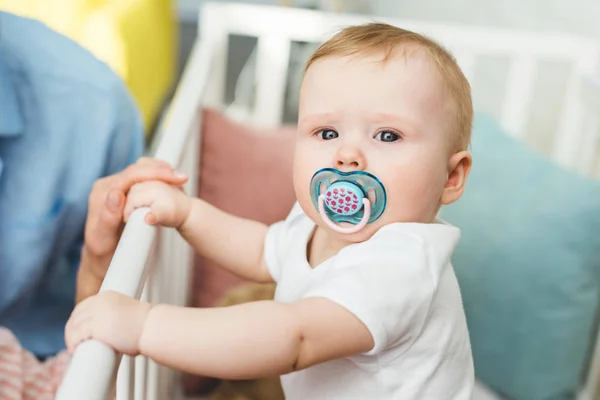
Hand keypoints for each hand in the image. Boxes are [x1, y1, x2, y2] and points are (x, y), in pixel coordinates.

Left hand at [65, 291, 151, 355]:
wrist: (153, 327)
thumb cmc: (146, 326)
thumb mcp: (128, 315)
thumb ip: (116, 319)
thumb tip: (111, 335)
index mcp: (108, 296)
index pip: (85, 305)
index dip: (79, 319)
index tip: (79, 331)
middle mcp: (100, 301)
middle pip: (76, 314)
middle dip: (72, 329)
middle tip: (75, 342)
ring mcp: (96, 312)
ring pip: (73, 325)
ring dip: (71, 337)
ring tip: (75, 348)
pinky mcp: (95, 325)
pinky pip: (76, 334)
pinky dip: (73, 342)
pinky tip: (75, 349)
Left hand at [82, 157, 188, 274]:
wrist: (103, 258)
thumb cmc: (104, 254)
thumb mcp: (104, 240)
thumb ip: (107, 218)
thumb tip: (116, 194)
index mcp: (101, 193)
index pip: (130, 175)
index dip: (154, 173)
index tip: (175, 179)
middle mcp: (107, 186)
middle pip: (138, 170)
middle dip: (162, 171)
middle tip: (183, 178)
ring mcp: (115, 186)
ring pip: (142, 171)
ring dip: (162, 172)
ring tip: (180, 180)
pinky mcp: (123, 190)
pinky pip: (143, 177)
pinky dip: (159, 177)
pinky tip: (172, 181)